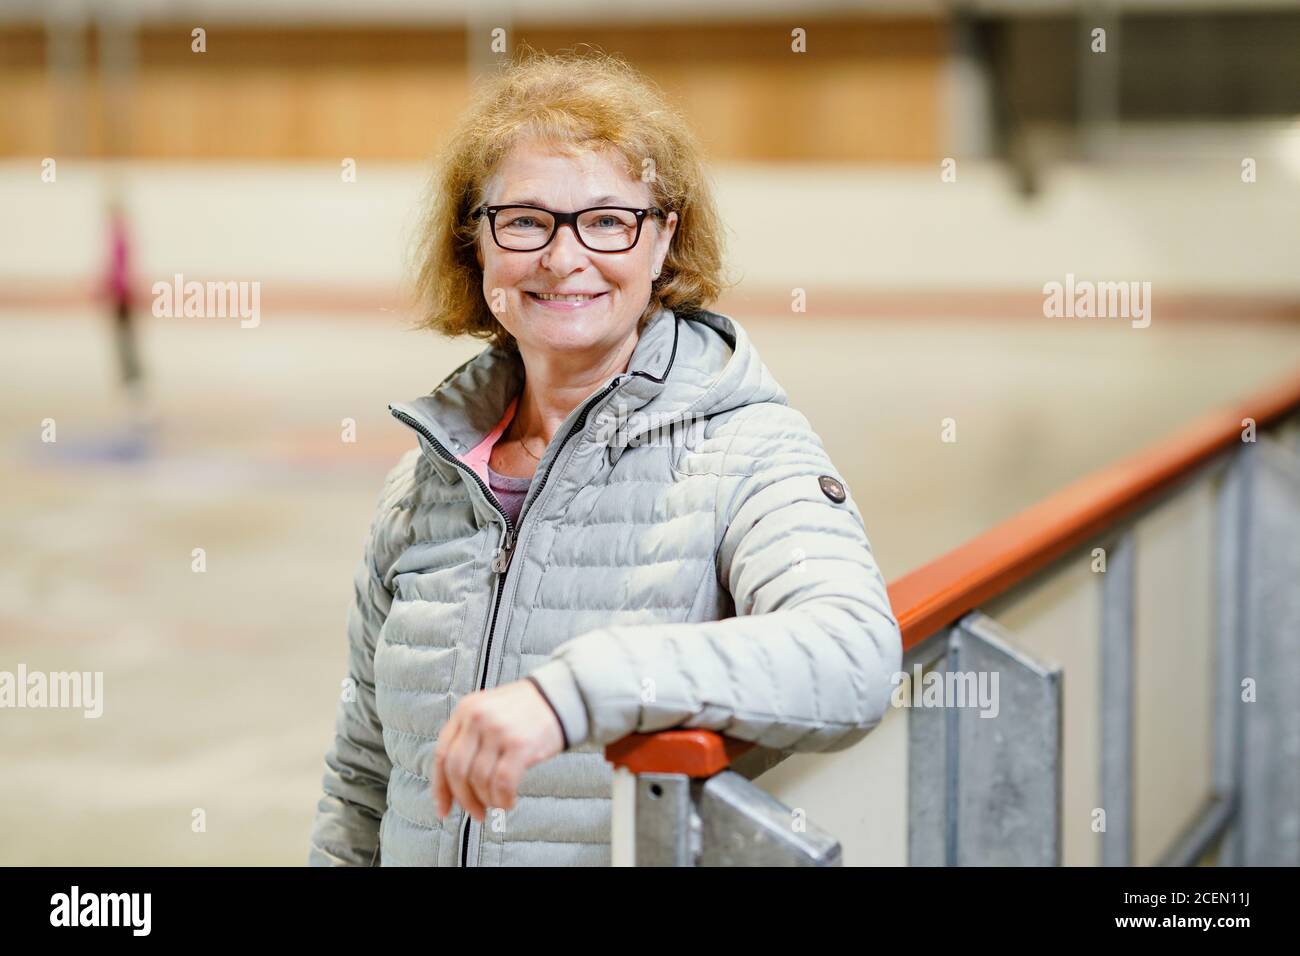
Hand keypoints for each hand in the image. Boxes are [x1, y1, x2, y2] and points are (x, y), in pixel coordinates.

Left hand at [433, 679, 564, 822]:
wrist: (562, 696)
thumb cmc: (525, 710)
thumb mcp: (488, 711)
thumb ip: (469, 739)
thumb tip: (455, 786)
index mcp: (466, 709)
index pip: (442, 754)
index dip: (440, 787)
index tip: (444, 808)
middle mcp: (478, 718)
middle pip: (457, 770)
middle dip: (464, 799)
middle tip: (475, 813)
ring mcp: (498, 730)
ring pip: (479, 779)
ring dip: (487, 800)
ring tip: (498, 804)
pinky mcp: (519, 744)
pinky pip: (502, 783)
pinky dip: (502, 799)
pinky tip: (509, 802)